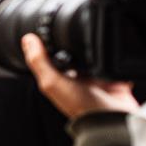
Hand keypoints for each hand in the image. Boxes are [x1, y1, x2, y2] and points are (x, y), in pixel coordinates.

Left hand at [21, 34, 138, 119]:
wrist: (114, 119)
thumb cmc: (81, 107)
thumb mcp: (52, 83)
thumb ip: (39, 62)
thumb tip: (27, 39)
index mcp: (61, 80)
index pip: (54, 56)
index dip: (53, 43)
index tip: (53, 27)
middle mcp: (79, 79)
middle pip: (77, 54)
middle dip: (80, 44)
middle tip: (80, 33)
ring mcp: (98, 80)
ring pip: (98, 56)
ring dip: (100, 50)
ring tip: (100, 44)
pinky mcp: (117, 80)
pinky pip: (118, 64)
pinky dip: (118, 59)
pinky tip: (115, 53)